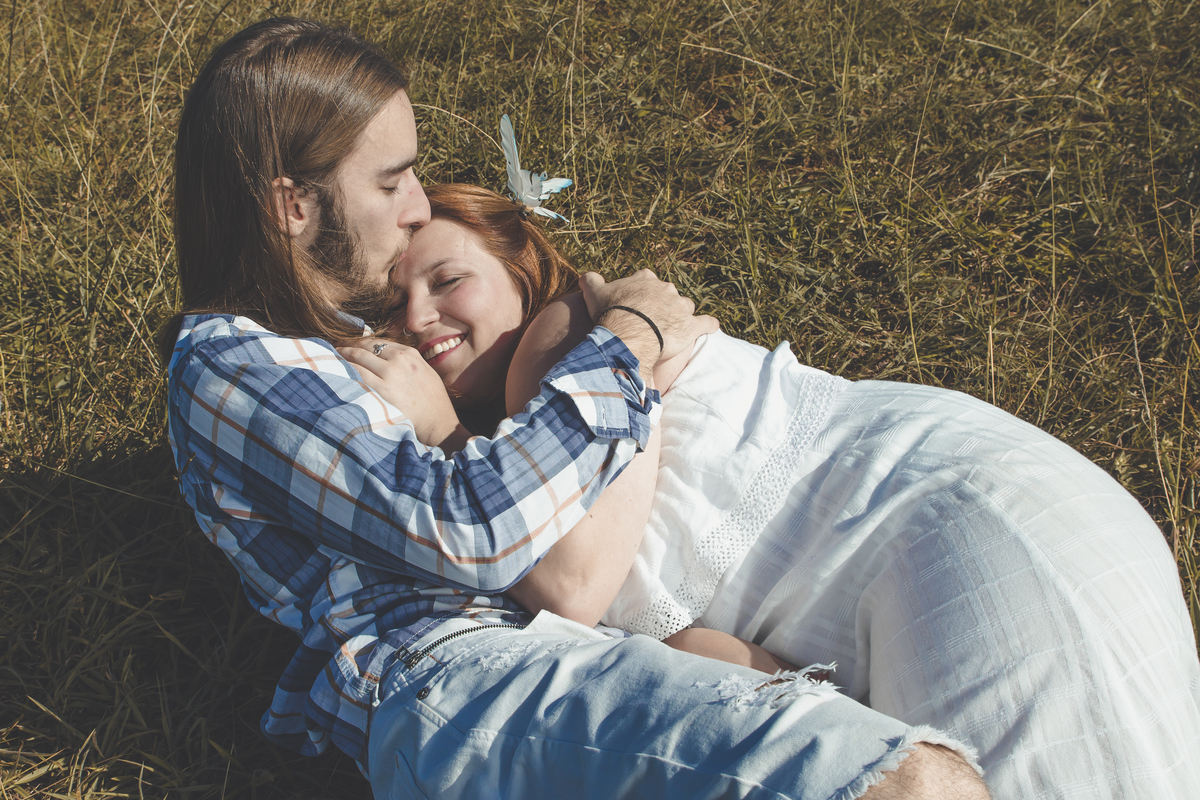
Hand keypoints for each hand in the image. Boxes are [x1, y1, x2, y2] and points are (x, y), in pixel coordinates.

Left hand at [337, 339, 469, 450]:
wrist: (438, 422)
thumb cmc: (433, 402)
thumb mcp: (425, 372)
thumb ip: (408, 363)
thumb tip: (387, 359)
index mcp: (409, 354)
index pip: (378, 342)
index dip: (361, 343)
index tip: (351, 346)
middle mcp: (398, 359)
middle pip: (365, 346)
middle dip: (349, 346)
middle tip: (335, 349)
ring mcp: (389, 373)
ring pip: (357, 357)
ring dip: (342, 355)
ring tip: (330, 358)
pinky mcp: (381, 389)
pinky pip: (356, 373)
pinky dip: (344, 369)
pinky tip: (335, 370)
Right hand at [578, 270, 718, 367]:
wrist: (628, 333)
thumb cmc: (611, 313)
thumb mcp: (594, 293)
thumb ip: (591, 281)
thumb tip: (585, 276)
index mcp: (645, 279)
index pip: (646, 279)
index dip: (641, 292)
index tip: (635, 303)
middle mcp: (666, 289)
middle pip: (667, 294)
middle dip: (662, 304)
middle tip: (652, 319)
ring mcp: (681, 307)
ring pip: (686, 307)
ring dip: (683, 315)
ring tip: (675, 327)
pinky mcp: (692, 326)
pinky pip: (707, 323)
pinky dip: (709, 324)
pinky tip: (710, 327)